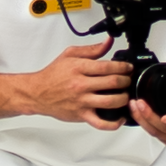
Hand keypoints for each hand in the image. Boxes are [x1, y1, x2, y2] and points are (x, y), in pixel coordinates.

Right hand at [16, 41, 131, 128]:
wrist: (37, 93)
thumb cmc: (52, 75)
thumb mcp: (70, 55)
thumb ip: (92, 49)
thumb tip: (109, 42)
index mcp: (79, 68)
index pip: (108, 67)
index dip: (123, 67)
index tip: (127, 68)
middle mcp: (81, 85)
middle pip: (112, 83)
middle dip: (126, 81)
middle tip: (128, 80)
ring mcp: (81, 101)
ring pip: (111, 101)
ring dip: (124, 98)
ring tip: (125, 95)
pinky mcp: (81, 115)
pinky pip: (101, 123)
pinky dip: (114, 123)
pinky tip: (120, 118)